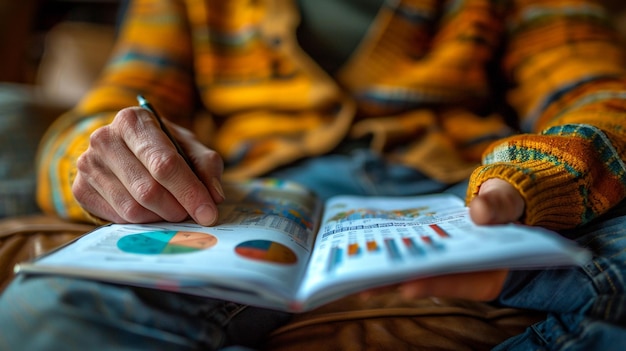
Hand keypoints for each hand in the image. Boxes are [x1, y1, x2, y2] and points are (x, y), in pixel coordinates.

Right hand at [72, 107, 224, 224]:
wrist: (124, 148)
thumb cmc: (162, 146)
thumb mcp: (189, 146)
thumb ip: (206, 166)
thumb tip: (214, 196)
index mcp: (133, 121)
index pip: (164, 163)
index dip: (189, 191)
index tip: (208, 213)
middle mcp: (104, 139)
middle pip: (148, 189)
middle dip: (177, 208)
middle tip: (192, 214)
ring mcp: (87, 164)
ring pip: (133, 208)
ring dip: (161, 216)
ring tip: (173, 210)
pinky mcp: (80, 189)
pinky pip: (118, 218)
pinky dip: (142, 221)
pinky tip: (152, 211)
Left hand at [361, 178, 523, 301]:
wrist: (495, 204)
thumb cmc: (505, 206)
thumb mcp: (506, 203)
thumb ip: (497, 206)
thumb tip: (480, 212)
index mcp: (489, 274)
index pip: (463, 284)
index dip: (436, 285)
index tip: (408, 286)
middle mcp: (463, 278)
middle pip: (430, 283)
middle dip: (398, 283)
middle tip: (367, 286)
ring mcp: (444, 269)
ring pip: (413, 275)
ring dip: (386, 273)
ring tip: (356, 274)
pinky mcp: (429, 258)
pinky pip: (407, 258)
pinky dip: (389, 254)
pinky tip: (365, 252)